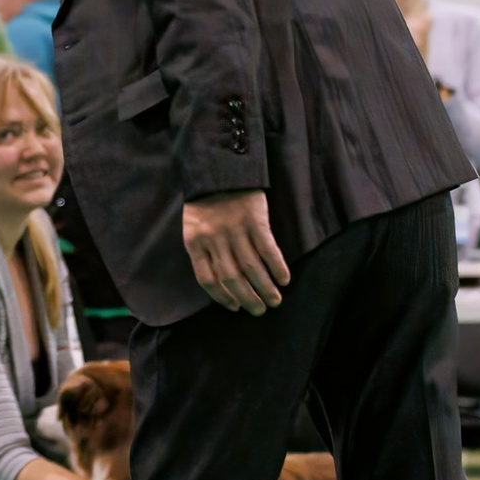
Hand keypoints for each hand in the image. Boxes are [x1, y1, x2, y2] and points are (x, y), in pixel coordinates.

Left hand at [183, 189, 288, 314]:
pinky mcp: (255, 220)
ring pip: (251, 267)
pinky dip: (277, 267)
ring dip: (264, 288)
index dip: (221, 297)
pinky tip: (284, 279)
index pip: (207, 279)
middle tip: (260, 310)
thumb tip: (221, 282)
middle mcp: (214, 239)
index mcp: (195, 242)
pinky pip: (268, 249)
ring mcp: (235, 229)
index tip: (234, 307)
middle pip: (231, 278)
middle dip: (247, 298)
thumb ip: (204, 250)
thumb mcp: (195, 226)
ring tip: (275, 301)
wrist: (221, 169)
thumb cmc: (207, 201)